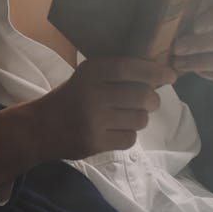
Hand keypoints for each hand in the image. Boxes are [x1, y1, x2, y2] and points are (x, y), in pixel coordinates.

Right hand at [34, 56, 174, 159]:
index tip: (171, 75)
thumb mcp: (88, 76)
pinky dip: (129, 134)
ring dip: (141, 118)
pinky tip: (117, 129)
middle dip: (153, 99)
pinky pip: (130, 138)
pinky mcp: (94, 143)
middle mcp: (92, 94)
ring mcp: (93, 121)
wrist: (41, 127)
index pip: (130, 68)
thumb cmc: (72, 96)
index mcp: (91, 71)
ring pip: (139, 119)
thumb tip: (158, 75)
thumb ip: (117, 74)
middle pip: (141, 96)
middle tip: (150, 100)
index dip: (154, 71)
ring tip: (129, 115)